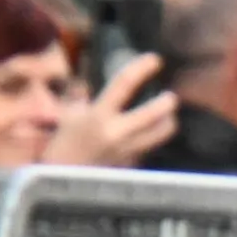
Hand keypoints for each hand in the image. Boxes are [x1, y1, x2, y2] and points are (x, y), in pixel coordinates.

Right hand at [42, 56, 177, 168]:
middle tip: (170, 96)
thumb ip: (84, 93)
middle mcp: (117, 133)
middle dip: (166, 103)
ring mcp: (129, 151)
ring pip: (162, 133)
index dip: (140, 69)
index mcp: (98, 115)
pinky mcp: (135, 164)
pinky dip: (157, 136)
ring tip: (168, 113)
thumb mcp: (70, 113)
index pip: (123, 85)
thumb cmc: (66, 141)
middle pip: (153, 115)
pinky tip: (153, 130)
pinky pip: (153, 146)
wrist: (65, 176)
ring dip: (168, 121)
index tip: (154, 59)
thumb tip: (92, 73)